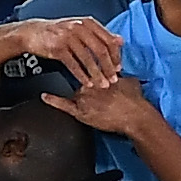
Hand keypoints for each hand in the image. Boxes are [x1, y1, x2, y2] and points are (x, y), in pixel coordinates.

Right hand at [17, 17, 122, 87]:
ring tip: (101, 85)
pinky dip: (81, 75)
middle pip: (100, 50)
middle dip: (108, 67)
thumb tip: (120, 40)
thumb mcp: (80, 29)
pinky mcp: (57, 48)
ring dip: (96, 73)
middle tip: (113, 79)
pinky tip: (87, 83)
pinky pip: (73, 64)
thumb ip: (99, 35)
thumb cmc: (58, 32)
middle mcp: (79, 27)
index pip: (108, 39)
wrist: (32, 32)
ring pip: (87, 58)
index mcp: (88, 23)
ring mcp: (68, 37)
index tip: (119, 67)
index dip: (115, 55)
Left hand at [41, 75, 155, 135]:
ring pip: (75, 91)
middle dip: (86, 84)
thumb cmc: (134, 102)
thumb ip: (121, 74)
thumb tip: (120, 70)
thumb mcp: (130, 80)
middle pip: (80, 79)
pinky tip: (44, 96)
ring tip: (91, 102)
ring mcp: (84, 97)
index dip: (86, 67)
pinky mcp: (81, 111)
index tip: (82, 63)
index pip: (88, 66)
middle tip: (97, 94)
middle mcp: (90, 83)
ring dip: (79, 95)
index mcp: (101, 73)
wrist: (135, 117)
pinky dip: (52, 100)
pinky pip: (63, 104)